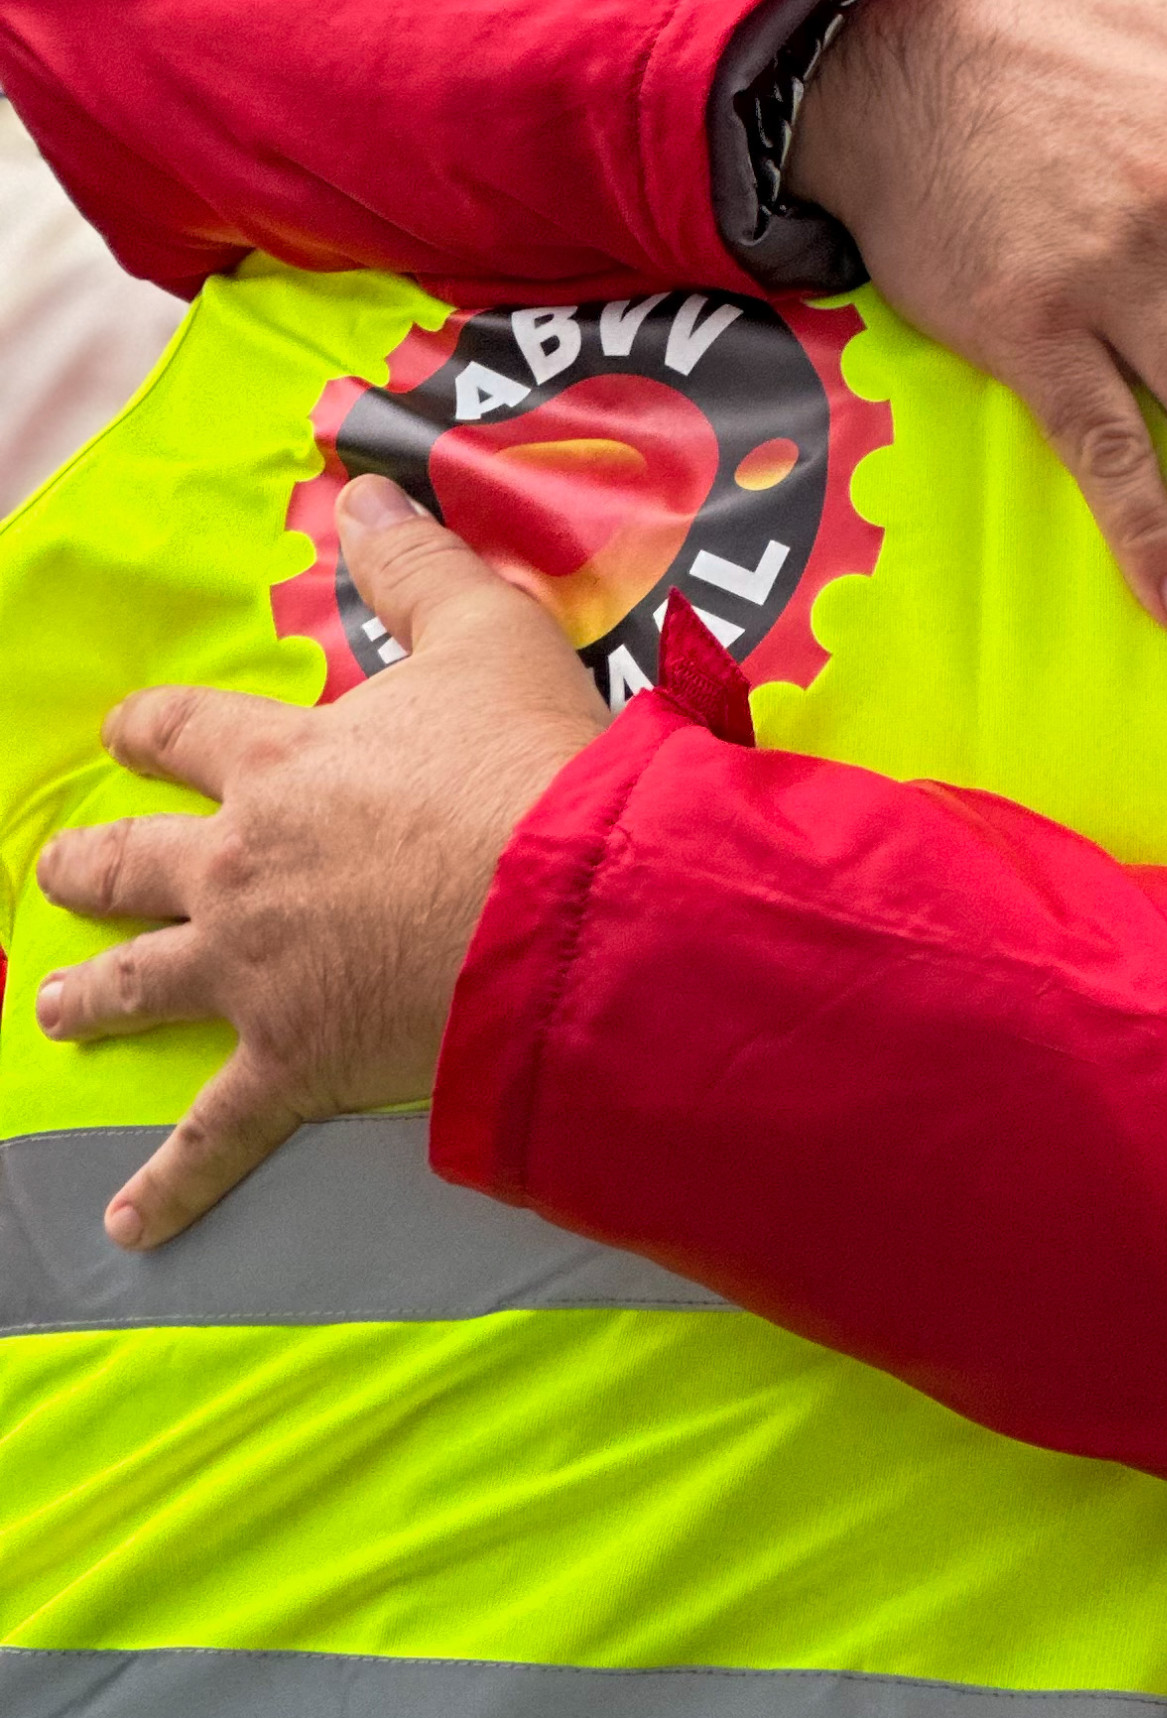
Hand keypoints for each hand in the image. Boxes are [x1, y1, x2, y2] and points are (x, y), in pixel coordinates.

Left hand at [32, 476, 606, 1250]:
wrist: (559, 905)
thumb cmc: (527, 766)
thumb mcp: (484, 636)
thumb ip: (416, 567)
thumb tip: (366, 490)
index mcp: (279, 765)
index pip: (185, 733)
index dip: (154, 730)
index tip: (127, 731)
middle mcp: (241, 868)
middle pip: (136, 862)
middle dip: (94, 865)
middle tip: (61, 869)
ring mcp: (253, 973)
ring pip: (144, 985)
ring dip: (94, 996)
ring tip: (56, 1007)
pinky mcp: (290, 1064)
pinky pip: (213, 1138)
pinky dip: (169, 1186)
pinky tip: (130, 1226)